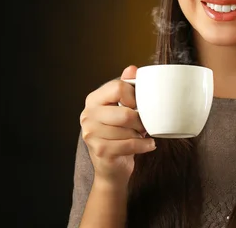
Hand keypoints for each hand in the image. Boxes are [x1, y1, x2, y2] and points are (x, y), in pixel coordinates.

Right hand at [80, 65, 155, 186]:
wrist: (112, 166)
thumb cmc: (120, 133)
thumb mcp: (123, 107)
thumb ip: (127, 87)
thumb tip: (132, 68)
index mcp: (94, 99)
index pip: (118, 88)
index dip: (135, 96)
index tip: (140, 105)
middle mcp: (88, 115)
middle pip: (125, 112)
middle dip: (141, 120)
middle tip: (144, 125)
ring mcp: (91, 134)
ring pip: (128, 130)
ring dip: (141, 134)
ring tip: (141, 134)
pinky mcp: (100, 150)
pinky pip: (130, 144)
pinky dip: (144, 145)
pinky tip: (148, 144)